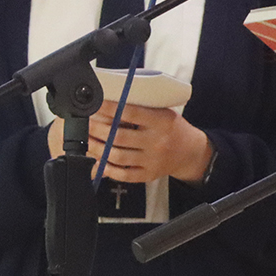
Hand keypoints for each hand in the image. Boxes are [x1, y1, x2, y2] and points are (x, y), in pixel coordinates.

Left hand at [84, 101, 212, 182]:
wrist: (190, 152)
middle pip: (119, 136)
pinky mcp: (148, 174)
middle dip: (97, 129)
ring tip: (87, 141)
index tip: (95, 103)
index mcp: (162, 121)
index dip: (109, 108)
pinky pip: (123, 174)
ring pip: (118, 156)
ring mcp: (153, 160)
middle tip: (85, 123)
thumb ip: (141, 108)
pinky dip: (108, 168)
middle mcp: (158, 141)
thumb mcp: (163, 112)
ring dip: (97, 148)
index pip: (131, 113)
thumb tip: (110, 101)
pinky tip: (99, 160)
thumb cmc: (172, 128)